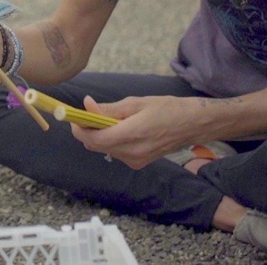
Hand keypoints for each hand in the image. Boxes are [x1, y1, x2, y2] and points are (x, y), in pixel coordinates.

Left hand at [68, 95, 197, 168]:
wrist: (192, 124)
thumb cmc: (166, 108)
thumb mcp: (135, 103)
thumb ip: (108, 108)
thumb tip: (86, 106)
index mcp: (130, 135)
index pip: (92, 139)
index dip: (78, 128)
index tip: (73, 116)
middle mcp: (131, 153)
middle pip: (94, 145)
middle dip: (87, 131)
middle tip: (90, 113)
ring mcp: (135, 161)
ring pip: (104, 149)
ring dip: (100, 135)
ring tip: (112, 118)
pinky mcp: (139, 163)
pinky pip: (116, 152)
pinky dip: (111, 140)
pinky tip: (122, 129)